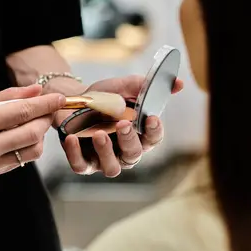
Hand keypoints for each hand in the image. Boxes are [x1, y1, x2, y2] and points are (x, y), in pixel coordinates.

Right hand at [0, 85, 64, 176]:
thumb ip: (9, 96)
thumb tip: (36, 90)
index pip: (23, 112)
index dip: (45, 104)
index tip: (60, 98)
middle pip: (32, 133)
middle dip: (46, 119)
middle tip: (48, 110)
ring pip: (33, 150)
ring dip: (40, 135)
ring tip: (33, 123)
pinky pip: (23, 159)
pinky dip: (28, 146)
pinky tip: (22, 136)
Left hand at [59, 75, 183, 176]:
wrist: (73, 101)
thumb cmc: (104, 97)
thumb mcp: (122, 87)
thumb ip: (145, 86)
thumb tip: (178, 83)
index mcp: (139, 135)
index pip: (153, 138)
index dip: (154, 131)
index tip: (151, 118)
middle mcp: (125, 151)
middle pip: (134, 154)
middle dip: (129, 139)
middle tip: (122, 124)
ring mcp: (104, 160)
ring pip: (112, 168)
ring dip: (107, 152)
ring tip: (99, 134)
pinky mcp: (84, 163)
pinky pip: (81, 165)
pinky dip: (76, 154)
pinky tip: (72, 138)